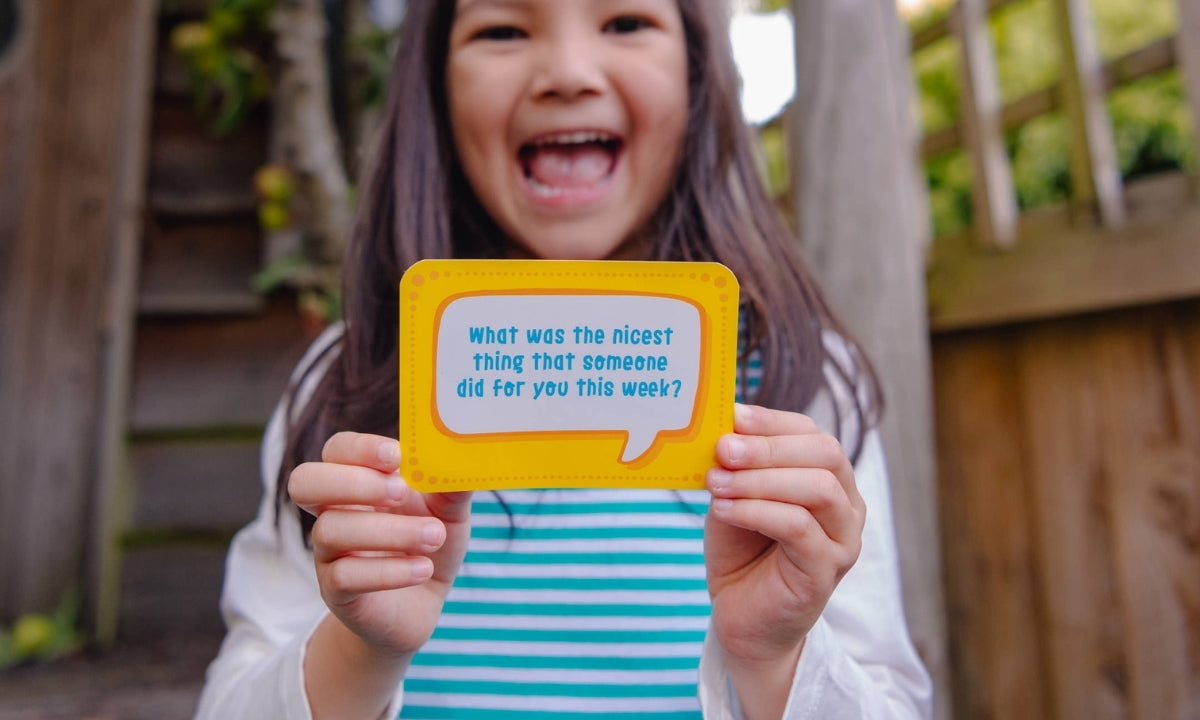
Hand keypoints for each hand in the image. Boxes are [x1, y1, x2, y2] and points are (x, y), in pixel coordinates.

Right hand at [288, 431, 472, 657]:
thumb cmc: (430, 544)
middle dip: (352, 482)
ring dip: (387, 531)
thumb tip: (465, 458)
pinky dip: (388, 571)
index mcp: (359, 481)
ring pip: (330, 530)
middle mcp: (334, 512)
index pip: (337, 450)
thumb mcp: (450, 513)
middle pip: (304, 482)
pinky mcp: (337, 592)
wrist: (422, 605)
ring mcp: (330, 553)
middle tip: (401, 492)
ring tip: (434, 536)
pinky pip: (344, 576)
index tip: (397, 457)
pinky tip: (422, 569)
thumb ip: (452, 487)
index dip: (360, 448)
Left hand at [704, 404, 864, 714]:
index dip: (773, 421)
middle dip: (769, 446)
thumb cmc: (741, 552)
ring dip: (761, 479)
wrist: (743, 618)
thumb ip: (736, 466)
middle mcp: (847, 505)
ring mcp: (843, 539)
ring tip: (717, 482)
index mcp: (828, 478)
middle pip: (825, 454)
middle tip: (723, 448)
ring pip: (818, 488)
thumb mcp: (734, 496)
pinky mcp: (826, 570)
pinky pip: (799, 527)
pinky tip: (724, 509)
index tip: (733, 416)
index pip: (812, 434)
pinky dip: (757, 511)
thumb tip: (725, 425)